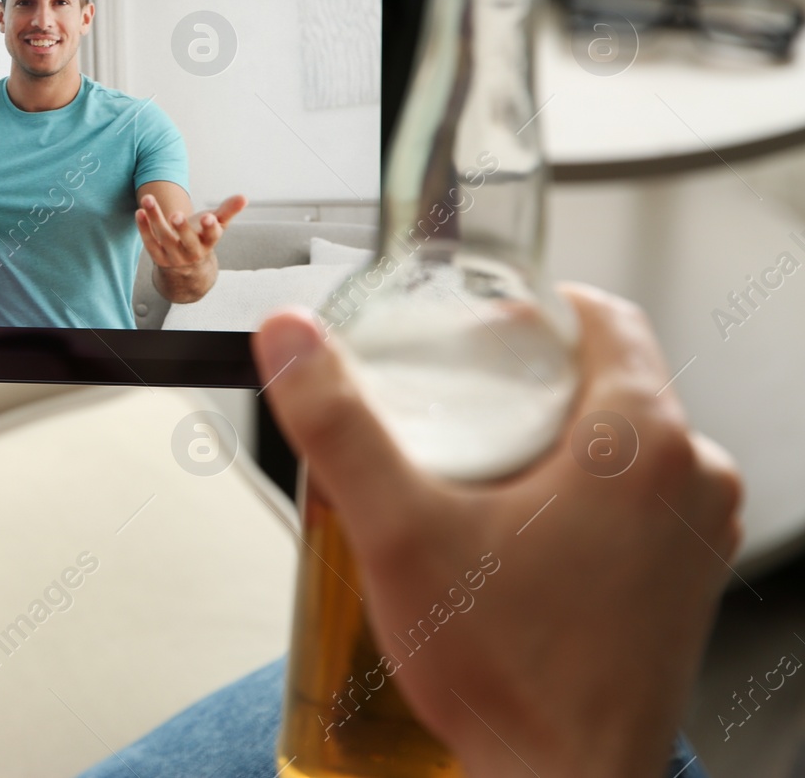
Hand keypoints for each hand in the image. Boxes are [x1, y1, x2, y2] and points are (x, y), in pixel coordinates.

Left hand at [136, 192, 246, 270]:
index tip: (210, 218)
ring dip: (155, 218)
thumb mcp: (217, 224)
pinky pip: (150, 243)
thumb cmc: (202, 238)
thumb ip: (228, 210)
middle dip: (182, 228)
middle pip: (187, 241)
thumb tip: (244, 197)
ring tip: (148, 198)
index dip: (210, 227)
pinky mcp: (158, 256)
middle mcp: (192, 252)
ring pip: (164, 238)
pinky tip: (139, 211)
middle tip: (175, 214)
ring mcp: (174, 256)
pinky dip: (144, 228)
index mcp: (209, 242)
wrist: (186, 266)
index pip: (212, 236)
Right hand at [254, 284, 741, 777]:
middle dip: (526, 378)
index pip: (603, 317)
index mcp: (643, 444)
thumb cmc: (509, 677)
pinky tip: (514, 526)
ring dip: (554, 437)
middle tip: (451, 398)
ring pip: (623, 441)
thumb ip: (337, 425)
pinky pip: (638, 499)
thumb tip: (289, 340)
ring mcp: (697, 535)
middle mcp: (693, 480)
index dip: (530, 309)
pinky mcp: (684, 582)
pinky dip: (581, 492)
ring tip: (474, 465)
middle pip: (607, 378)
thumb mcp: (399, 533)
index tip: (476, 325)